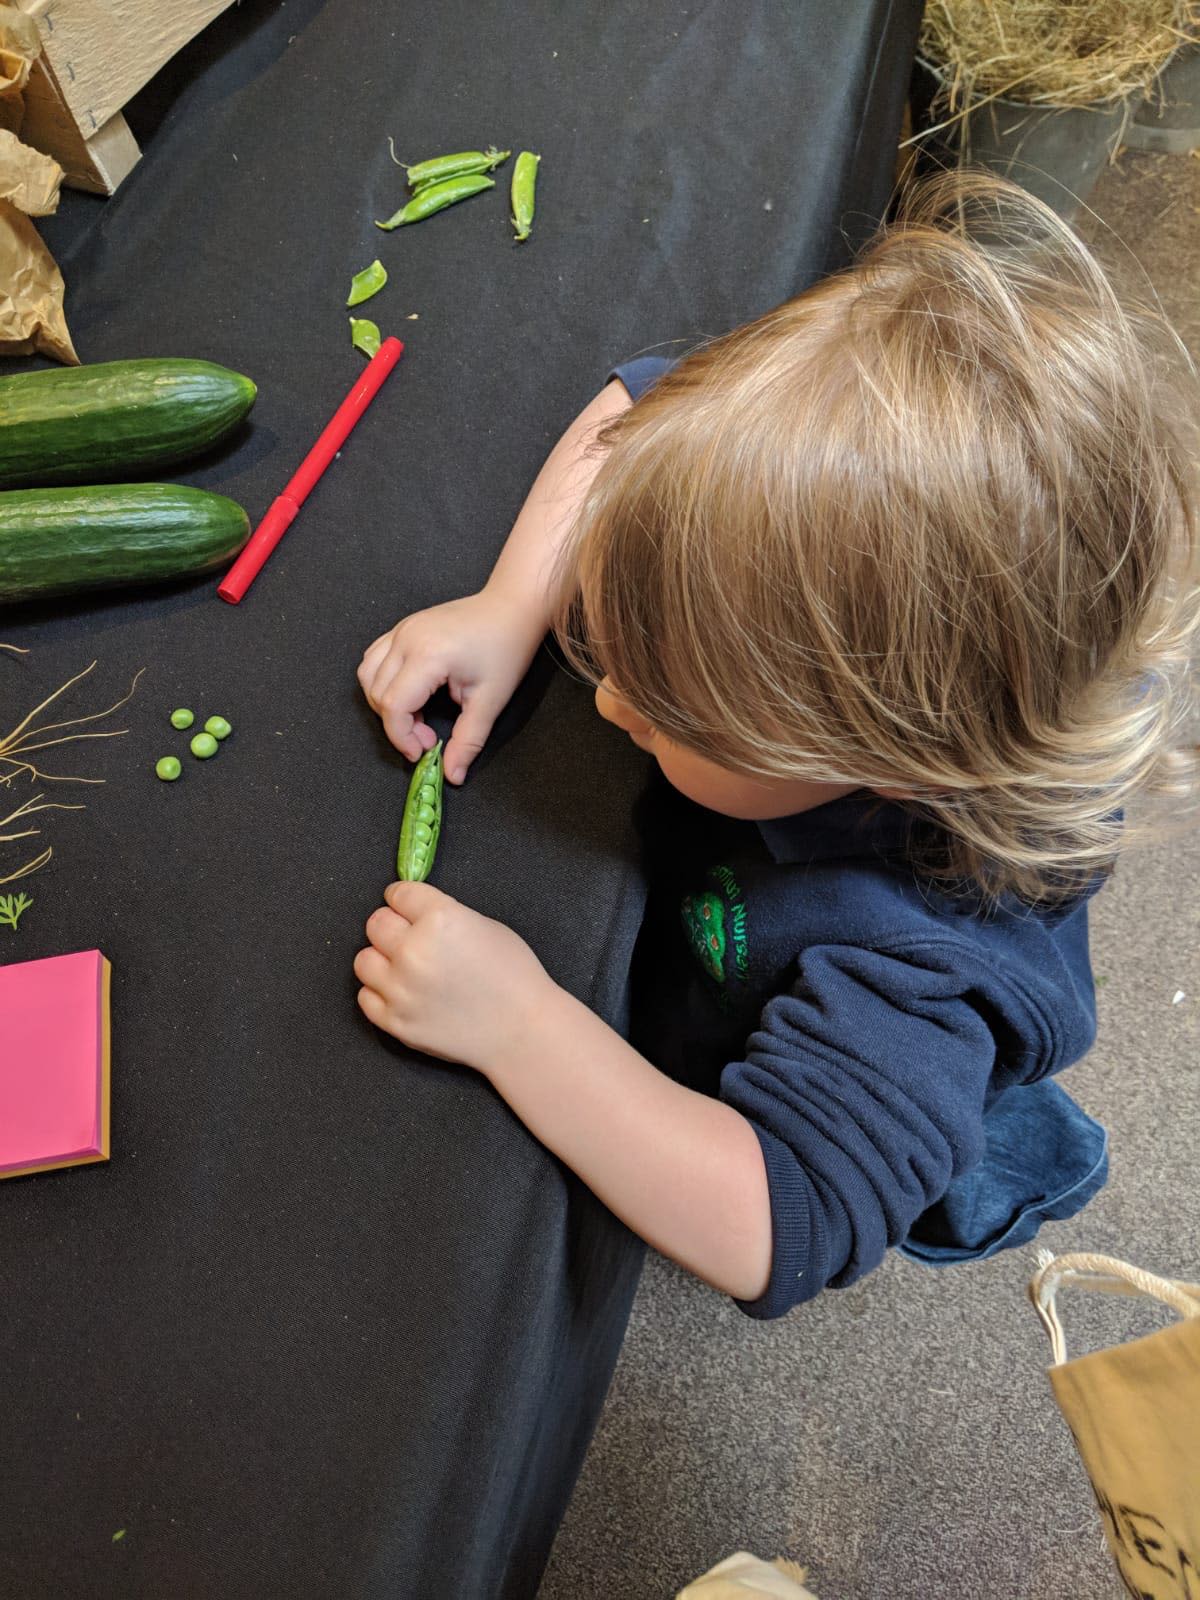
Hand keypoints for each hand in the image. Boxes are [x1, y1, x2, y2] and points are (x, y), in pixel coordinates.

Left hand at [354, 882, 553, 1071]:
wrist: (522, 1030)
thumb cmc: (514, 975)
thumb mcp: (485, 926)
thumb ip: (444, 915)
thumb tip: (415, 915)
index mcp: (440, 919)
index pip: (398, 894)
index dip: (404, 898)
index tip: (407, 905)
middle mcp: (413, 951)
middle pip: (376, 923)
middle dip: (392, 925)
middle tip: (409, 937)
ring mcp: (400, 989)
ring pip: (363, 960)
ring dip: (381, 960)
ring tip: (404, 967)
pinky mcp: (395, 1022)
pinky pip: (366, 997)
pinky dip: (381, 993)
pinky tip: (403, 993)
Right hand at [358, 591, 542, 781]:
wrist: (511, 608)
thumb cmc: (506, 647)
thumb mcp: (491, 701)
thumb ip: (468, 741)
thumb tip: (452, 774)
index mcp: (428, 655)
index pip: (392, 706)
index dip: (401, 737)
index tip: (422, 752)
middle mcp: (406, 639)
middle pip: (376, 693)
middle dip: (397, 725)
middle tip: (428, 736)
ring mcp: (401, 630)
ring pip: (368, 675)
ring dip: (385, 703)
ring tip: (419, 714)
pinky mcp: (402, 628)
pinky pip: (375, 659)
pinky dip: (383, 682)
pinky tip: (412, 693)